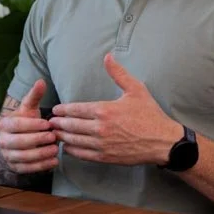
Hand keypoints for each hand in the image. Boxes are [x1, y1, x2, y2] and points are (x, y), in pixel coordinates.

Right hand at [0, 80, 58, 173]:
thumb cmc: (25, 121)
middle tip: (53, 137)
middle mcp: (3, 141)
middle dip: (37, 140)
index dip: (32, 125)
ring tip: (56, 149)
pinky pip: (27, 169)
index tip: (48, 124)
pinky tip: (54, 161)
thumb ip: (35, 95)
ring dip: (41, 154)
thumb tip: (41, 81)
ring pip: (24, 157)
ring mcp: (8, 156)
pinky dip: (41, 166)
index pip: (17, 125)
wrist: (16, 140)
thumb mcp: (29, 108)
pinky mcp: (15, 167)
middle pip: (19, 142)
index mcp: (5, 124)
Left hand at [49, 54, 182, 165]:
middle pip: (71, 125)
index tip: (56, 109)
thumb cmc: (150, 114)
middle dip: (58, 123)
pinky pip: (83, 155)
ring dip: (62, 137)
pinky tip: (67, 148)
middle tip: (49, 122)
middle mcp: (100, 128)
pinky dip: (72, 151)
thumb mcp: (136, 90)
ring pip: (74, 141)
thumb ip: (118, 74)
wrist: (163, 142)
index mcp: (104, 110)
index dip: (63, 110)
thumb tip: (108, 57)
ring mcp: (102, 144)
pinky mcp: (106, 157)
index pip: (76, 109)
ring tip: (55, 134)